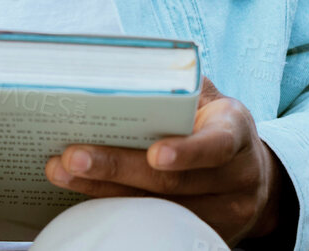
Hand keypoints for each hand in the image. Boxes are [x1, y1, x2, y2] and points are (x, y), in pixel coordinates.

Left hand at [46, 77, 291, 244]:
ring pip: (158, 211)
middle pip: (174, 184)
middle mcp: (235, 177)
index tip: (155, 153)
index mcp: (237, 131)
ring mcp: (222, 214)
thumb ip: (179, 87)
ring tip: (63, 171)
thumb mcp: (208, 98)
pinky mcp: (203, 236)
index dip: (188, 151)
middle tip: (72, 155)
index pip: (218, 144)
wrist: (246, 173)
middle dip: (118, 168)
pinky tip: (83, 197)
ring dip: (104, 192)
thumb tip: (124, 74)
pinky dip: (115, 212)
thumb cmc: (213, 123)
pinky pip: (155, 229)